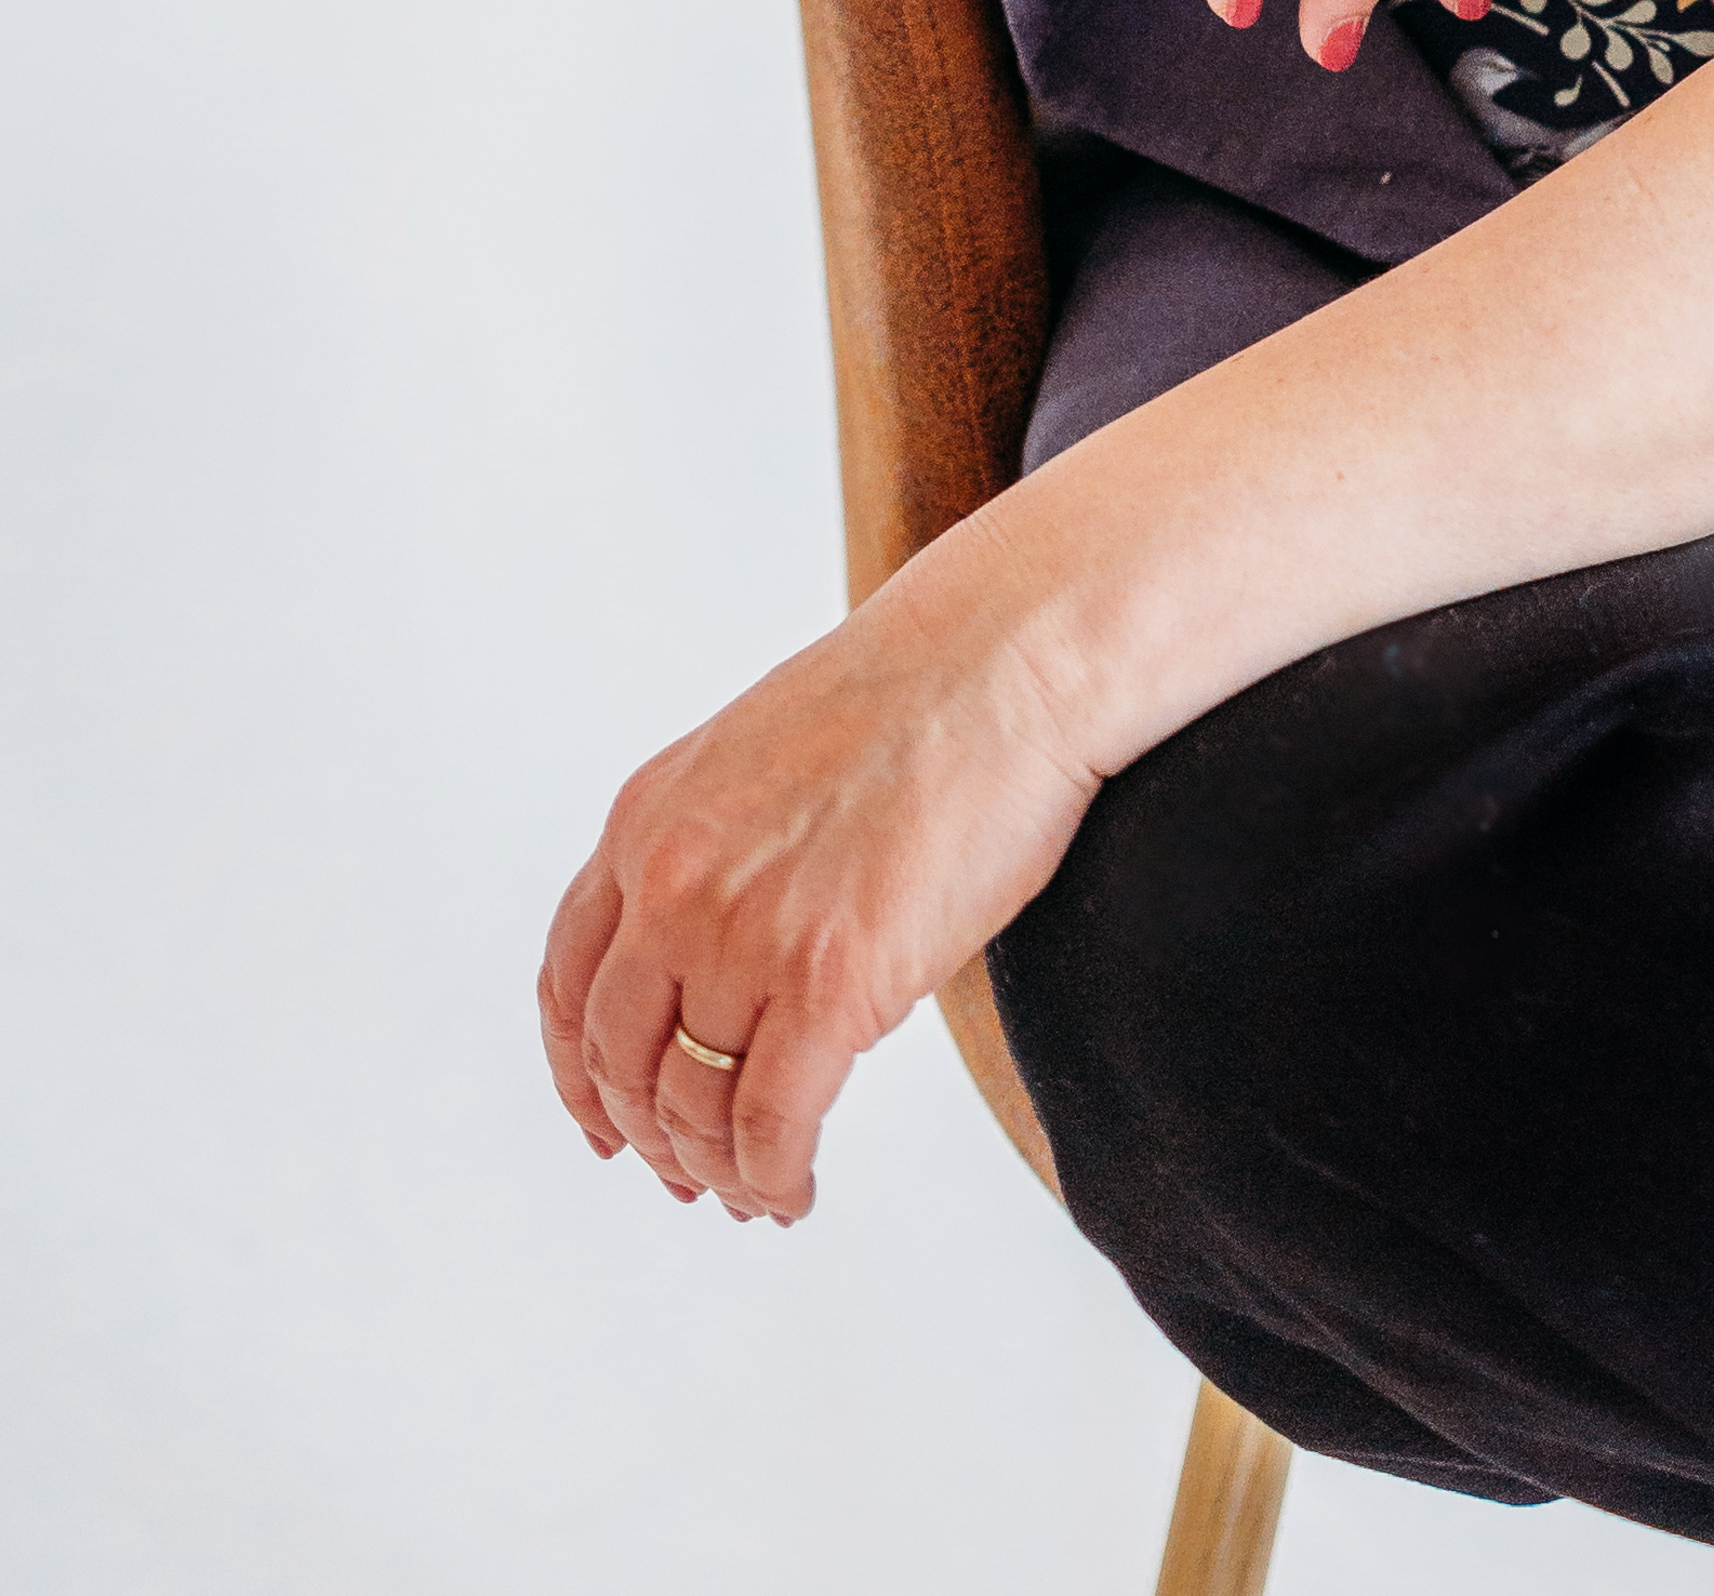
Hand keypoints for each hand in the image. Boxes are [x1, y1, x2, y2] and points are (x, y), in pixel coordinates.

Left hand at [538, 574, 1095, 1223]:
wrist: (1011, 657)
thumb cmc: (919, 693)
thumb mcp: (759, 753)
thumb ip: (713, 846)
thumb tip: (719, 950)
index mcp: (646, 821)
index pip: (568, 984)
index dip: (579, 1074)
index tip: (604, 1123)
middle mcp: (672, 883)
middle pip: (621, 1060)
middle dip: (651, 1137)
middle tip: (690, 1176)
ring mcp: (747, 935)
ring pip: (692, 1105)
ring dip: (716, 1169)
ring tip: (753, 1190)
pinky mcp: (833, 983)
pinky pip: (772, 1124)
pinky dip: (773, 1179)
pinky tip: (794, 1190)